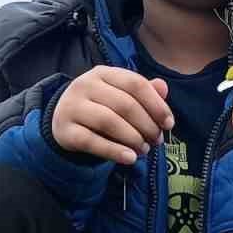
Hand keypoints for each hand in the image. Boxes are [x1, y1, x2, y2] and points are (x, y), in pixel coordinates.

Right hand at [51, 66, 173, 163]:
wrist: (64, 121)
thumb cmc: (101, 107)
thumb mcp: (121, 95)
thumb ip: (143, 92)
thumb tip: (163, 87)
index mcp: (103, 73)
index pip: (135, 84)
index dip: (156, 105)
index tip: (169, 124)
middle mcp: (85, 85)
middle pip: (125, 105)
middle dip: (147, 125)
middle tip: (156, 140)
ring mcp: (72, 107)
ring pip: (109, 122)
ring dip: (133, 138)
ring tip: (145, 150)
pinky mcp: (66, 131)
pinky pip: (92, 142)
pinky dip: (114, 151)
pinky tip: (130, 158)